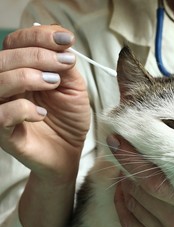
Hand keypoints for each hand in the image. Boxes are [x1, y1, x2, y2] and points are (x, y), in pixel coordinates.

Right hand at [0, 25, 89, 181]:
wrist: (69, 150)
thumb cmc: (70, 119)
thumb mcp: (74, 88)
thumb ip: (65, 67)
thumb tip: (61, 44)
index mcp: (21, 71)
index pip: (17, 43)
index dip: (39, 36)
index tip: (67, 40)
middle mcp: (7, 87)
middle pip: (4, 58)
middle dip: (37, 55)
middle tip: (64, 63)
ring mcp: (2, 108)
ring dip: (28, 76)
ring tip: (54, 83)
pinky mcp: (3, 132)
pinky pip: (1, 115)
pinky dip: (22, 109)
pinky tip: (41, 114)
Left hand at [110, 102, 173, 226]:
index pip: (153, 179)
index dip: (131, 158)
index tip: (118, 140)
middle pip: (139, 191)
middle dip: (126, 167)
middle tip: (122, 149)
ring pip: (133, 205)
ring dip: (124, 184)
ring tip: (127, 167)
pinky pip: (131, 225)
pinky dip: (123, 206)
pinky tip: (124, 191)